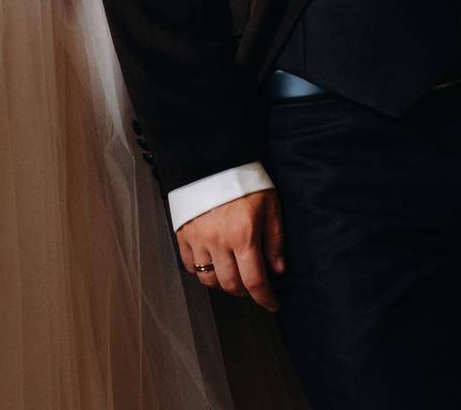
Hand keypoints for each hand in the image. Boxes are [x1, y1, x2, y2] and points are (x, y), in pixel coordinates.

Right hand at [177, 189, 285, 310]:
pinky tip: (212, 262)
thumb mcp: (270, 203)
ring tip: (232, 274)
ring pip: (208, 279)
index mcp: (243, 235)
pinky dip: (201, 271)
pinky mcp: (182, 233)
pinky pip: (189, 265)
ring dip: (223, 283)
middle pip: (230, 285)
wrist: (211, 156)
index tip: (272, 304)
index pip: (254, 281)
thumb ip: (275, 238)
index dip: (265, 298)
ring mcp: (197, 238)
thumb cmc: (244, 179)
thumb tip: (278, 269)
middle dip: (245, 291)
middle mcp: (218, 241)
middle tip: (252, 284)